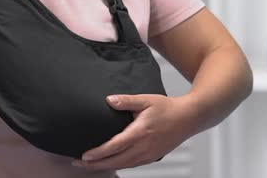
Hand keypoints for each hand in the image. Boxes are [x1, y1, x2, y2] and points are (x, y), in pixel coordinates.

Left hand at [71, 94, 197, 170]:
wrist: (188, 118)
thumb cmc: (168, 108)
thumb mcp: (146, 100)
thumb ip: (126, 101)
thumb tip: (109, 100)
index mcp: (140, 132)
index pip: (114, 147)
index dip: (98, 153)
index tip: (84, 156)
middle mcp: (144, 147)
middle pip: (115, 161)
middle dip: (95, 165)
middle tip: (78, 164)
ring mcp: (148, 155)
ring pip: (123, 165)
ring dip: (105, 166)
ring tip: (90, 165)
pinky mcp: (152, 157)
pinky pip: (131, 165)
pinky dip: (118, 165)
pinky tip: (110, 163)